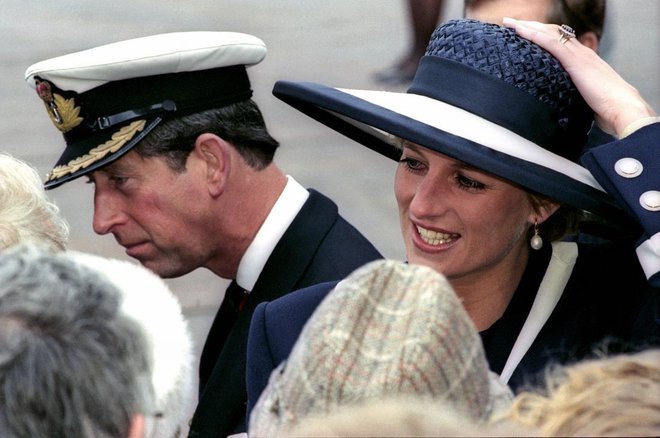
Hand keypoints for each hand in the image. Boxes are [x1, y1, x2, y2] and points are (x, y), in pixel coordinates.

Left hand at [502, 17, 655, 137]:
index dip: (541, 36)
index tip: (524, 34)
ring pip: (549, 33)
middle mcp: (581, 53)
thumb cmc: (607, 108)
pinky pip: (552, 43)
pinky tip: (521, 31)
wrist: (622, 107)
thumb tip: (559, 105)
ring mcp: (578, 55)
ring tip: (510, 23)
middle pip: (552, 33)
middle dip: (530, 27)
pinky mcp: (575, 61)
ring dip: (528, 27)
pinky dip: (535, 35)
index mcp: (583, 61)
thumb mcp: (584, 98)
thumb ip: (572, 95)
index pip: (559, 42)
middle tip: (511, 23)